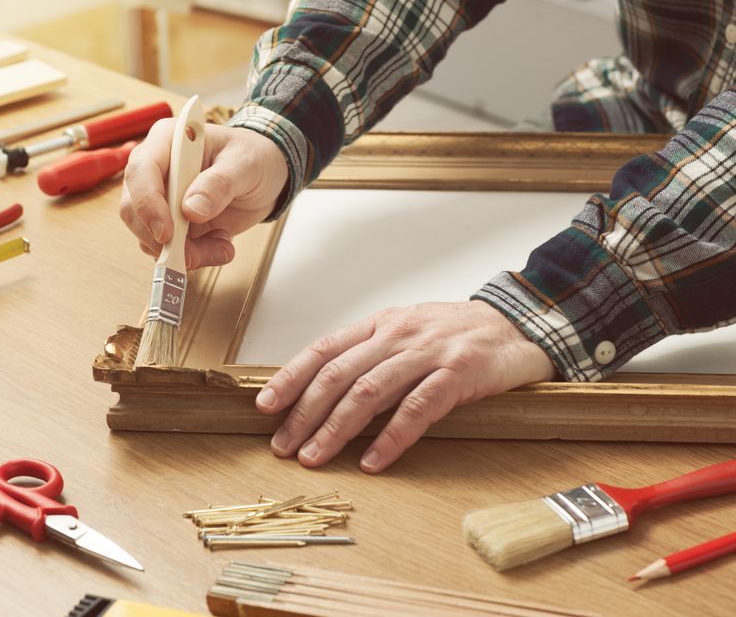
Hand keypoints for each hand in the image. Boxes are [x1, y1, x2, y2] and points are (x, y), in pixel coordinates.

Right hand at [120, 121, 288, 267]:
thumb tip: (191, 208)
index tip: (167, 232)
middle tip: (195, 254)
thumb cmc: (254, 156)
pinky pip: (168, 249)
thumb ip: (220, 183)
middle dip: (162, 239)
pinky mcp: (172, 225)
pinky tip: (221, 245)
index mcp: (168, 142)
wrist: (266, 175)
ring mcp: (162, 200)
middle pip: (133, 209)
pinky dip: (195, 256)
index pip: (141, 171)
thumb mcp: (246, 163)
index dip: (147, 203)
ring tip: (222, 245)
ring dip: (184, 252)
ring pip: (149, 236)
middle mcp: (157, 171)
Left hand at [255, 300, 555, 471]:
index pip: (323, 350)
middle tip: (283, 445)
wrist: (518, 324)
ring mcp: (427, 353)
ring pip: (369, 392)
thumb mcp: (405, 333)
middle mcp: (397, 335)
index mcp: (379, 325)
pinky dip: (391, 437)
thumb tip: (322, 391)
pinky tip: (372, 461)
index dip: (290, 377)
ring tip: (314, 457)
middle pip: (338, 375)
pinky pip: (417, 409)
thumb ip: (369, 356)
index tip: (265, 406)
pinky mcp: (458, 374)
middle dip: (304, 413)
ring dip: (336, 429)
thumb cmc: (455, 334)